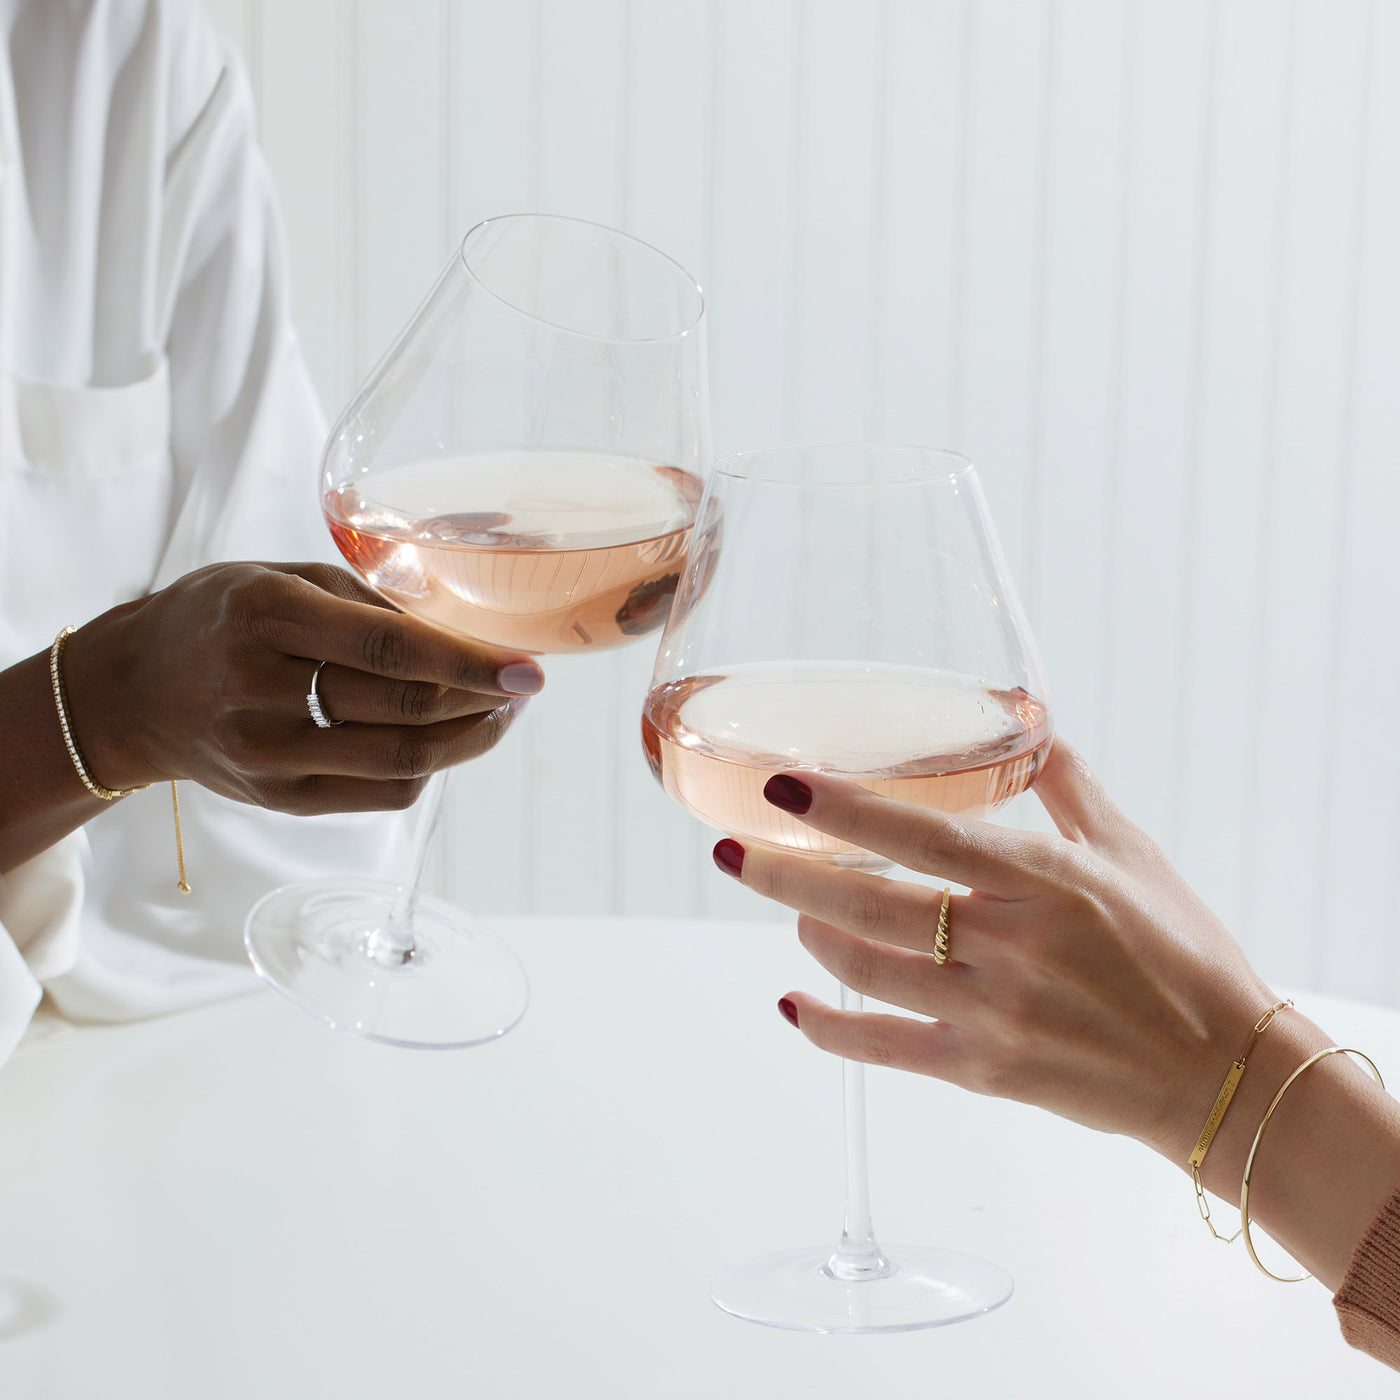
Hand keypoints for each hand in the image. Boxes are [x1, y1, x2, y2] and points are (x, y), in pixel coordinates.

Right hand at [63, 562, 543, 814]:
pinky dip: (432, 765)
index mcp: (265, 614)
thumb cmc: (221, 618)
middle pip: (406, 708)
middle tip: (522, 683)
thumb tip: (467, 613)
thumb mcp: (282, 577)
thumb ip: (369, 594)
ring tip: (499, 711)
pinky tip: (452, 738)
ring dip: (470, 738)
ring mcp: (267, 753)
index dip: (470, 661)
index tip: (528, 666)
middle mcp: (260, 688)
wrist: (133, 692)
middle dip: (483, 700)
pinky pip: (383, 792)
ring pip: (403, 759)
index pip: (390, 648)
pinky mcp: (279, 799)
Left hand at [711, 740, 1319, 1178]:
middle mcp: (1009, 946)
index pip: (920, 835)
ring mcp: (990, 1014)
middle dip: (783, 875)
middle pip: (866, 906)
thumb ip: (1066, 785)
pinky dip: (825, 1028)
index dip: (841, 810)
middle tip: (734, 851)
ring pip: (863, 971)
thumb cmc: (1182, 951)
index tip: (779, 786)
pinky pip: (880, 1049)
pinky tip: (794, 1006)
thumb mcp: (1130, 852)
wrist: (1221, 1072)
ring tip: (796, 906)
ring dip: (810, 933)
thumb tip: (1028, 723)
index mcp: (1042, 880)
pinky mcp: (982, 1071)